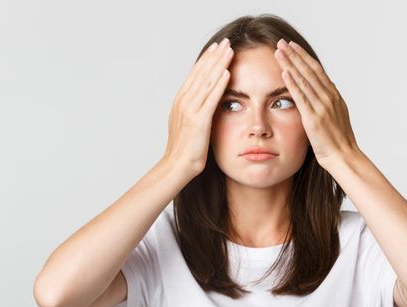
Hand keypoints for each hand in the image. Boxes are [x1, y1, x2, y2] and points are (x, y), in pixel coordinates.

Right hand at [163, 38, 233, 176]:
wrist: (176, 166)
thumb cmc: (184, 149)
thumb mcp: (187, 124)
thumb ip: (195, 110)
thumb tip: (204, 102)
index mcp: (180, 101)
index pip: (195, 75)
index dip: (206, 60)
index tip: (216, 48)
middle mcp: (183, 102)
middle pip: (201, 73)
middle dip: (214, 56)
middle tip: (226, 42)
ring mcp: (190, 110)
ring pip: (206, 81)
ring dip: (218, 64)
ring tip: (230, 50)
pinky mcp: (199, 120)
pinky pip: (211, 98)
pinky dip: (219, 84)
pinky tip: (227, 72)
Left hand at [274, 38, 360, 168]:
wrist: (344, 156)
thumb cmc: (338, 141)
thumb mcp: (336, 116)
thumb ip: (329, 103)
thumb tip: (327, 90)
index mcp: (334, 96)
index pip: (317, 70)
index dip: (304, 57)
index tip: (293, 47)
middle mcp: (329, 97)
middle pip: (309, 70)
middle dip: (295, 55)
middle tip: (281, 42)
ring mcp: (322, 106)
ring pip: (304, 79)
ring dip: (290, 63)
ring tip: (278, 52)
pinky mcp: (314, 117)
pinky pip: (302, 97)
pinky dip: (293, 83)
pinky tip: (284, 72)